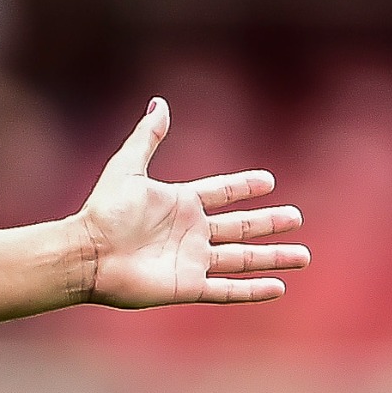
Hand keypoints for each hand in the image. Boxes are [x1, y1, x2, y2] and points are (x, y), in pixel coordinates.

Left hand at [75, 99, 309, 307]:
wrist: (88, 253)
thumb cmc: (105, 211)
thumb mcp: (127, 167)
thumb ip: (148, 137)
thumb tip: (159, 102)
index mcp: (179, 204)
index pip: (220, 193)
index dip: (243, 188)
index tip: (268, 182)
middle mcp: (190, 233)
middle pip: (239, 228)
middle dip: (268, 224)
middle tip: (297, 218)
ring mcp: (190, 261)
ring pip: (241, 259)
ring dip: (271, 258)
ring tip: (303, 256)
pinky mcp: (187, 286)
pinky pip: (226, 290)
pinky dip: (252, 290)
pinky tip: (278, 287)